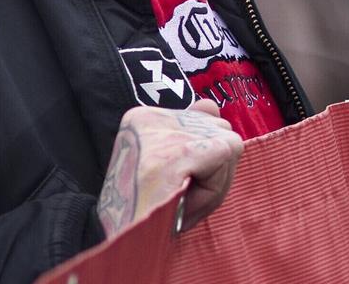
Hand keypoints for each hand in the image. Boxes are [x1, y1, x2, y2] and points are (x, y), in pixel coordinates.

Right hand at [96, 99, 243, 237]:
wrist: (119, 240)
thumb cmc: (146, 209)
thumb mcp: (169, 165)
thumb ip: (194, 135)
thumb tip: (213, 109)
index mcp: (146, 118)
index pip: (205, 119)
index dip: (205, 161)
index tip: (178, 181)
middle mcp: (154, 117)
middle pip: (221, 131)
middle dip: (214, 171)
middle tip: (182, 195)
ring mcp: (164, 133)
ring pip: (230, 144)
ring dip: (215, 182)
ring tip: (182, 199)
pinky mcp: (177, 151)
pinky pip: (226, 155)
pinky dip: (215, 185)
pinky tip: (186, 199)